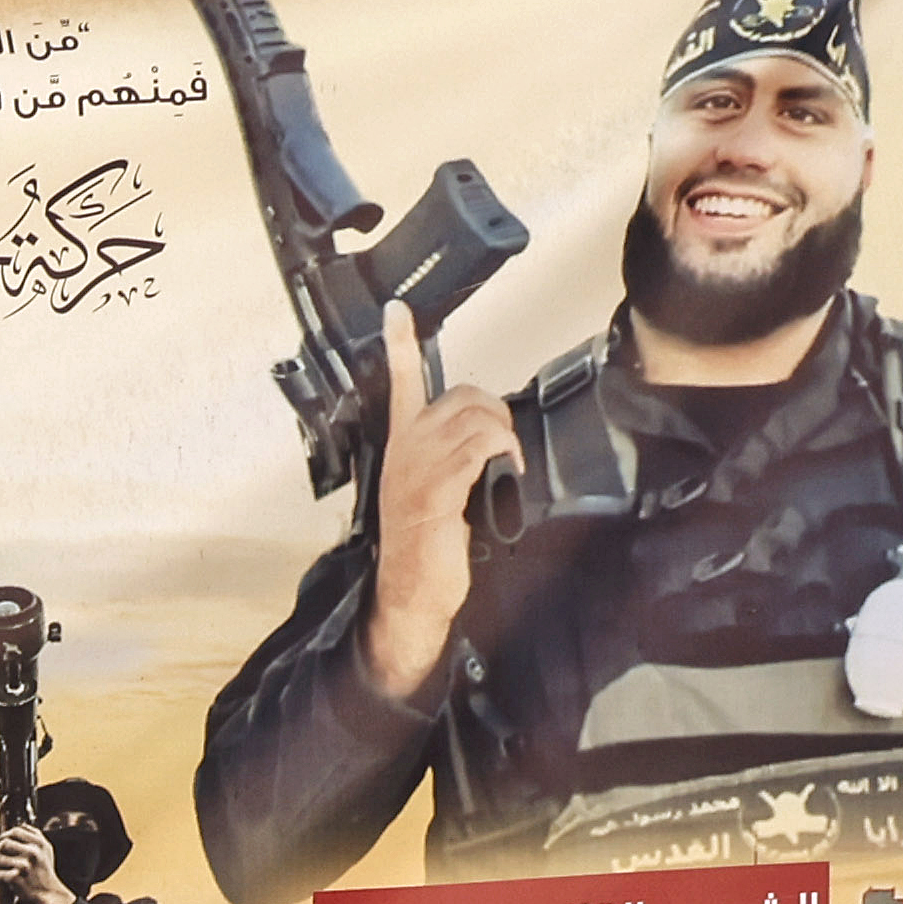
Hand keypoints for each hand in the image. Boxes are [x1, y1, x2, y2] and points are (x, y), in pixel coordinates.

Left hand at [0, 826, 65, 903]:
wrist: (48, 895)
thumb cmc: (44, 874)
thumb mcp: (45, 852)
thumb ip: (36, 838)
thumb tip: (21, 825)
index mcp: (39, 844)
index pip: (16, 831)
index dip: (5, 835)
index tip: (0, 841)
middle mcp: (33, 852)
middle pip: (4, 843)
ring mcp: (24, 865)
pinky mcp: (15, 878)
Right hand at [354, 307, 504, 705]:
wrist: (411, 593)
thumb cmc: (425, 548)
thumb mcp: (432, 492)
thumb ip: (447, 457)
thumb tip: (483, 437)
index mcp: (400, 445)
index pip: (400, 384)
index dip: (400, 344)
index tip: (396, 310)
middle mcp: (405, 449)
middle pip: (463, 395)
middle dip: (495, 414)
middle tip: (501, 450)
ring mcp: (418, 467)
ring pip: (478, 418)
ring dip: (504, 438)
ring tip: (504, 468)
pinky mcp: (437, 487)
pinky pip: (481, 446)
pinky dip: (504, 454)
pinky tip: (505, 475)